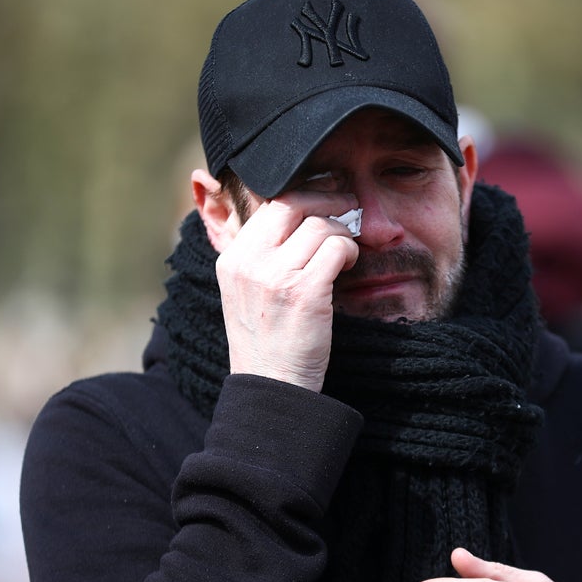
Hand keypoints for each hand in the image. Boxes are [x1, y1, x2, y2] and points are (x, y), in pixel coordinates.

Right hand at [214, 190, 359, 391]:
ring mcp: (275, 276)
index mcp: (232, 258)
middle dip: (327, 199)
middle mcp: (249, 262)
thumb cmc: (267, 341)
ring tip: (346, 251)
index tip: (325, 198)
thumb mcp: (247, 291)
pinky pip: (337, 248)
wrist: (272, 387)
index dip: (304, 194)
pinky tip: (349, 265)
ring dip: (342, 232)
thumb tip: (293, 212)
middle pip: (294, 203)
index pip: (270, 203)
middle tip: (348, 204)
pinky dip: (349, 251)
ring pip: (321, 225)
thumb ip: (262, 254)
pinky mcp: (304, 292)